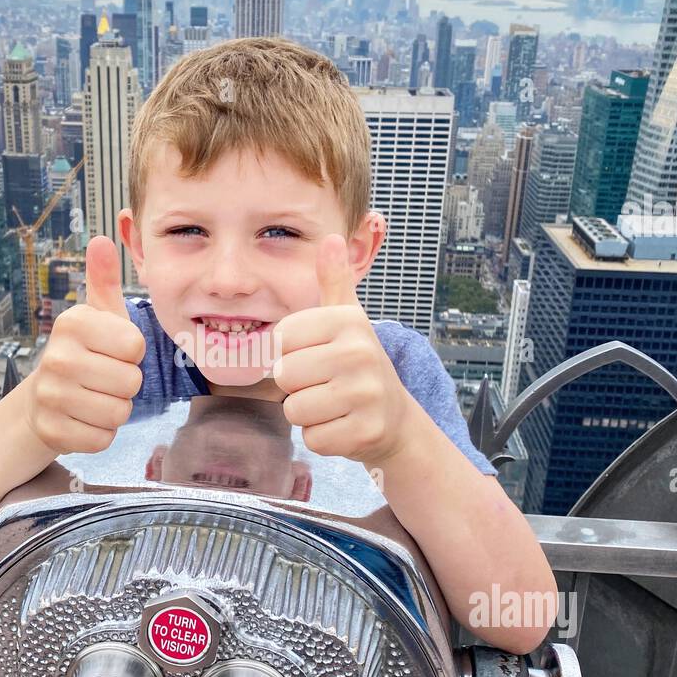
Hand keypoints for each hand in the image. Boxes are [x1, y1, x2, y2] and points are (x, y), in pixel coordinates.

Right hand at [24, 235, 144, 454]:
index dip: (132, 353)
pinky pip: (103, 439)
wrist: (41, 400)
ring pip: (119, 412)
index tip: (112, 351)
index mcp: (72, 324)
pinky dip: (100, 433)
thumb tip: (102, 240)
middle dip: (125, 384)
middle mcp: (57, 358)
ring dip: (115, 409)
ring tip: (95, 397)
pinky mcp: (53, 431)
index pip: (136, 347)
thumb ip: (103, 281)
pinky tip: (84, 418)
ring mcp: (51, 397)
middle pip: (131, 382)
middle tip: (104, 377)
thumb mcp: (97, 316)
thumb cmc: (83, 354)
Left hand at [271, 234, 414, 465]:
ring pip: (295, 410)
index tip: (318, 356)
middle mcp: (359, 353)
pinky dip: (323, 437)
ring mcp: (365, 395)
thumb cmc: (358, 366)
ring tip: (334, 404)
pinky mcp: (364, 433)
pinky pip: (312, 438)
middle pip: (284, 376)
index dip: (291, 353)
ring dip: (308, 414)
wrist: (395, 419)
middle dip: (298, 386)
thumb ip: (334, 281)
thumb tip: (331, 238)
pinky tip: (343, 425)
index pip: (281, 338)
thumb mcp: (348, 320)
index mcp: (348, 321)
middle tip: (327, 384)